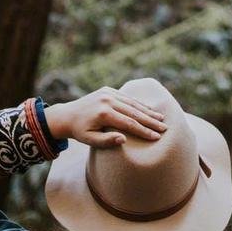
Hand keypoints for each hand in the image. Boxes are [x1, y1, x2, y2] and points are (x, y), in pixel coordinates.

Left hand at [46, 87, 166, 147]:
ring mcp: (108, 93)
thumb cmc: (79, 132)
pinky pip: (126, 97)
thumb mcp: (89, 140)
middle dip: (151, 121)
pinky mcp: (108, 90)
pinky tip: (148, 109)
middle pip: (134, 112)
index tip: (156, 137)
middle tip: (164, 128)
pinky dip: (138, 103)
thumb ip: (106, 141)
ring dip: (148, 111)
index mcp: (104, 113)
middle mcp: (107, 100)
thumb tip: (124, 140)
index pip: (129, 123)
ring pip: (132, 103)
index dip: (144, 131)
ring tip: (161, 118)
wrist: (67, 115)